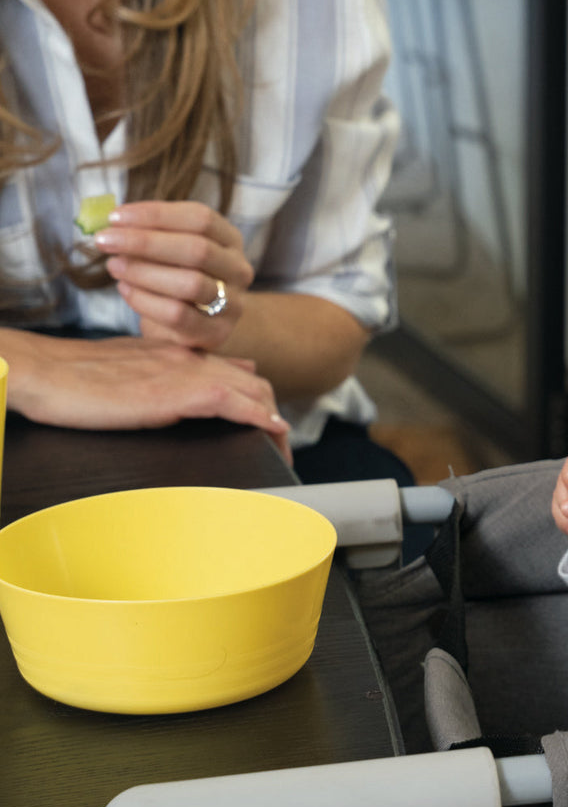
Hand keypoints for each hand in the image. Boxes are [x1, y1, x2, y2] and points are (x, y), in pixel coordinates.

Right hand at [11, 334, 291, 464]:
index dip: (258, 399)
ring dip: (273, 422)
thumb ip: (163, 382)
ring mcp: (187, 371)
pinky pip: (234, 401)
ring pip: (253, 391)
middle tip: (280, 447)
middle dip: (273, 414)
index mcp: (179, 355)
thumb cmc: (76, 380)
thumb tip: (185, 399)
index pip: (237, 373)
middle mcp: (191, 358)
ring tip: (282, 451)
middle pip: (255, 383)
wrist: (45, 373)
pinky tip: (273, 432)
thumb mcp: (130, 375)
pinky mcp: (178, 391)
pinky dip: (260, 417)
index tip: (267, 426)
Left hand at [98, 201, 252, 351]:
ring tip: (113, 266)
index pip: (201, 218)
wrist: (200, 326)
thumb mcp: (173, 250)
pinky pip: (177, 315)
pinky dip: (144, 300)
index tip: (115, 217)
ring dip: (144, 272)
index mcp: (230, 241)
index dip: (157, 214)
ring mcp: (232, 304)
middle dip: (144, 242)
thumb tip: (114, 222)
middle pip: (197, 249)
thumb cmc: (179, 278)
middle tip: (105, 240)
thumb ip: (152, 233)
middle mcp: (238, 270)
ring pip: (190, 283)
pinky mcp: (214, 332)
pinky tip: (125, 289)